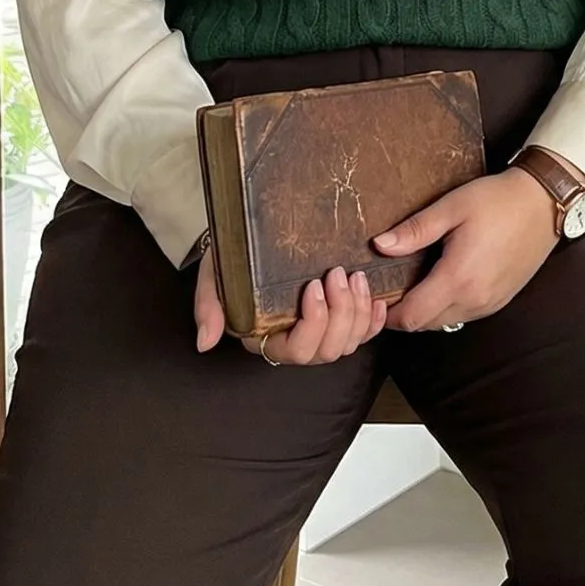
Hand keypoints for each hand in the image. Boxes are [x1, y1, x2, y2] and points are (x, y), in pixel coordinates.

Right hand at [194, 249, 388, 362]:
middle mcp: (295, 339)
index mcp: (267, 335)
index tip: (313, 286)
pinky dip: (375, 321)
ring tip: (356, 277)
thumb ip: (209, 307)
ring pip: (348, 344)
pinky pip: (364, 333)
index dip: (312, 324)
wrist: (249, 235)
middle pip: (327, 351)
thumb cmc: (233, 255)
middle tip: (338, 274)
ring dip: (358, 313)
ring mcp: (320, 330)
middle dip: (340, 314)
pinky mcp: (339, 317)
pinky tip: (379, 299)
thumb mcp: (215, 274)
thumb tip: (206, 342)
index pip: (296, 350)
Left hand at [371, 167, 559, 331]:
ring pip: (445, 322)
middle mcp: (474, 300)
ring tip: (414, 283)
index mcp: (458, 279)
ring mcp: (490, 304)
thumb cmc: (498, 201)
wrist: (544, 202)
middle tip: (390, 287)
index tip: (376, 296)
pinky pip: (464, 315)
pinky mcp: (501, 300)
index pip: (411, 317)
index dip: (388, 313)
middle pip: (425, 325)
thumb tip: (379, 246)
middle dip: (403, 314)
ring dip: (426, 311)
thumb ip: (414, 231)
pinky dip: (447, 307)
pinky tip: (442, 282)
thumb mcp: (452, 207)